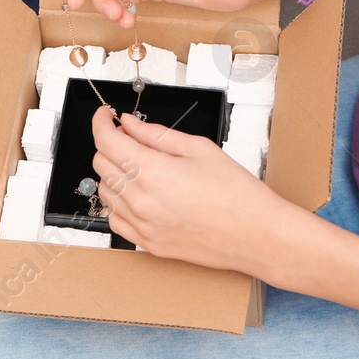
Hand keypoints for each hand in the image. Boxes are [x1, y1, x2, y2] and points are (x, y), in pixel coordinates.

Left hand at [92, 108, 286, 273]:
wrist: (258, 236)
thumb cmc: (237, 194)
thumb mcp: (198, 148)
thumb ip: (156, 134)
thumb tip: (129, 123)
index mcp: (152, 171)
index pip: (106, 140)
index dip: (100, 121)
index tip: (104, 115)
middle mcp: (140, 201)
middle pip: (100, 164)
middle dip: (110, 144)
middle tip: (128, 136)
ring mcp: (142, 226)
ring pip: (104, 192)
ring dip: (113, 173)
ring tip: (138, 165)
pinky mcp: (149, 244)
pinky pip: (115, 220)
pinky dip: (119, 203)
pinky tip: (137, 194)